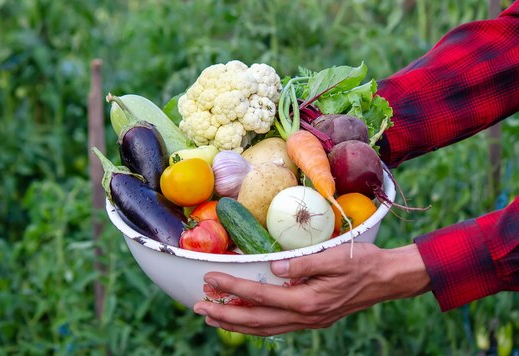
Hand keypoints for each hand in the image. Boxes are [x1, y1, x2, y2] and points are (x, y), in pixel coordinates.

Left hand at [193, 243, 430, 335]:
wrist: (386, 279)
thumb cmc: (361, 262)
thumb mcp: (335, 256)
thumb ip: (303, 263)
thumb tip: (273, 266)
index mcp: (308, 300)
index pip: (260, 295)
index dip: (232, 288)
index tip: (210, 279)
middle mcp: (305, 316)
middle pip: (256, 320)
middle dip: (224, 314)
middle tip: (198, 306)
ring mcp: (308, 320)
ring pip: (264, 328)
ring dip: (235, 323)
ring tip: (211, 316)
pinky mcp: (311, 318)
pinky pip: (276, 326)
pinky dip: (255, 324)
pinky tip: (243, 318)